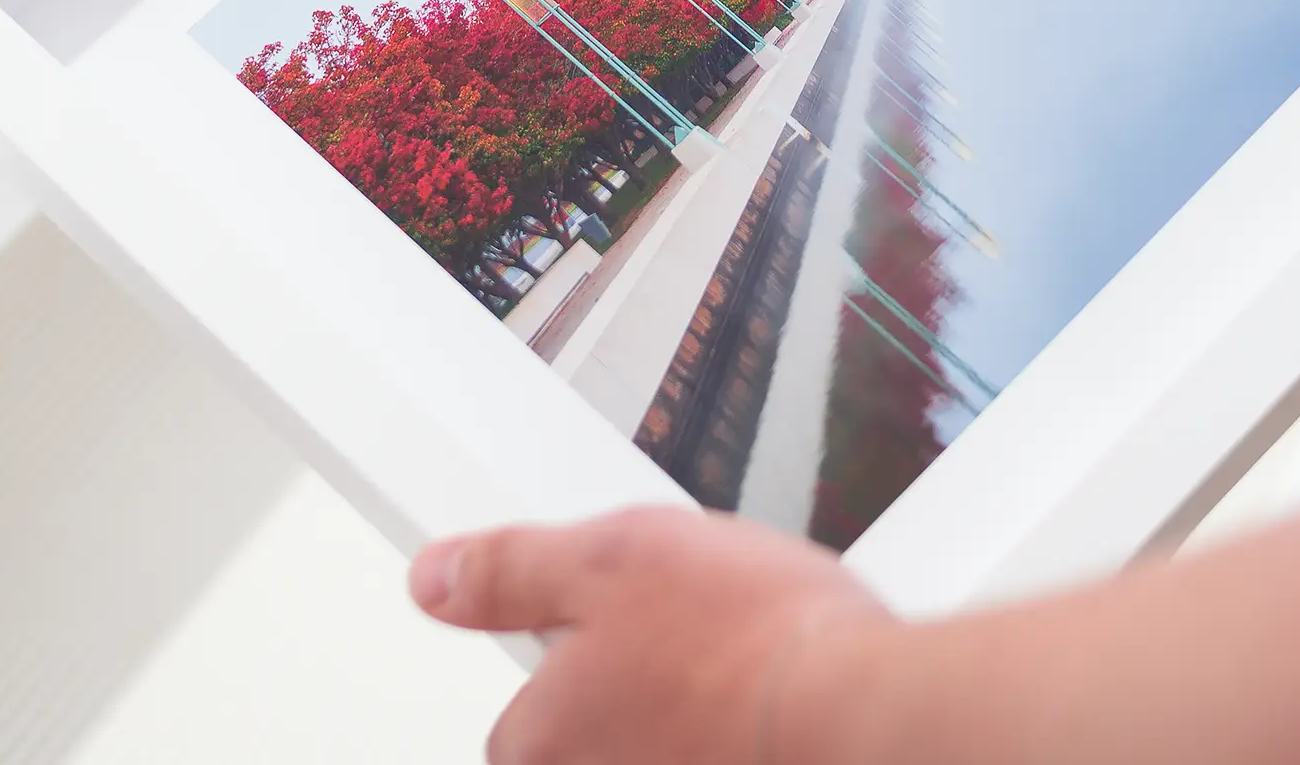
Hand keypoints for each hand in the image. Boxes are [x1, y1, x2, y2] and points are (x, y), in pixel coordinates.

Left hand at [410, 506, 892, 764]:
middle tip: (700, 638)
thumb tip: (435, 579)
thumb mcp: (612, 555)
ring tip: (751, 667)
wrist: (864, 714)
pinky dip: (740, 738)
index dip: (577, 652)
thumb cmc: (750, 642)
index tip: (627, 623)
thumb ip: (511, 570)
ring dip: (695, 719)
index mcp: (542, 738)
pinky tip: (776, 705)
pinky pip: (719, 753)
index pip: (521, 716)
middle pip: (595, 743)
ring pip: (661, 748)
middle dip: (639, 693)